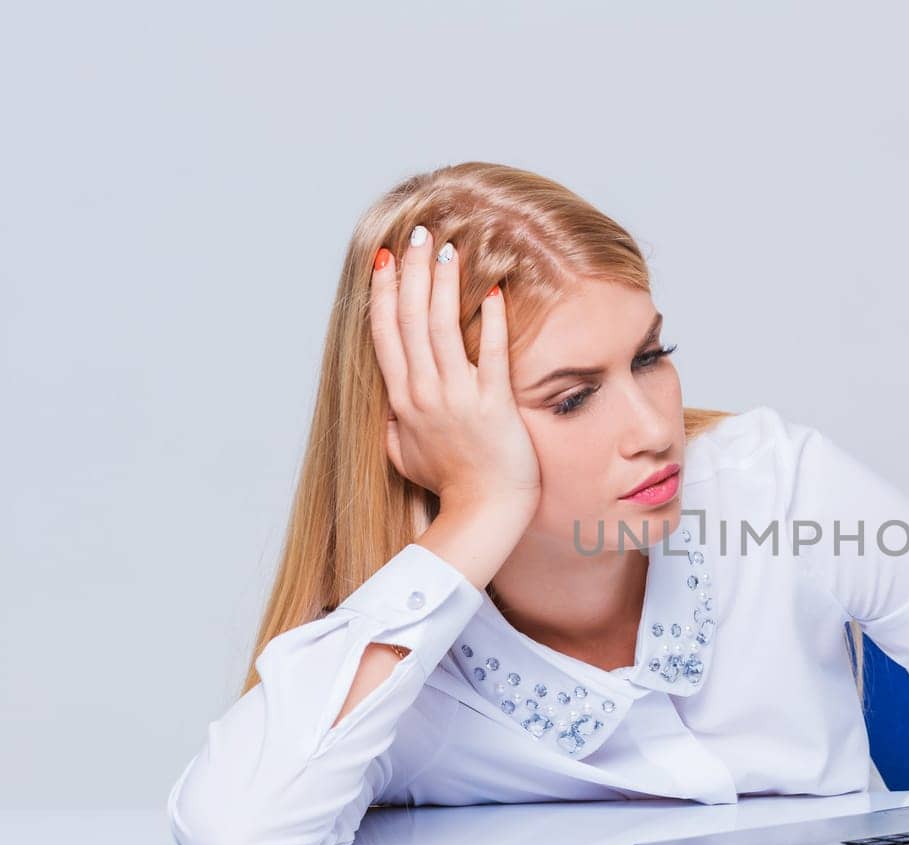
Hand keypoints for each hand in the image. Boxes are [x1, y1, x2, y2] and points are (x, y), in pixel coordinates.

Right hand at [368, 225, 540, 514]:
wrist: (483, 512)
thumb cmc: (449, 485)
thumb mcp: (405, 456)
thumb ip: (395, 426)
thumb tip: (388, 409)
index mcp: (402, 401)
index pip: (385, 334)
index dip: (383, 293)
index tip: (384, 258)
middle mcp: (423, 394)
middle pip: (409, 321)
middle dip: (411, 272)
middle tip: (415, 233)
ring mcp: (456, 399)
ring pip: (441, 329)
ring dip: (443, 285)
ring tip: (446, 247)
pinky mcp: (492, 405)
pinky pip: (490, 355)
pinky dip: (490, 322)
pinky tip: (492, 291)